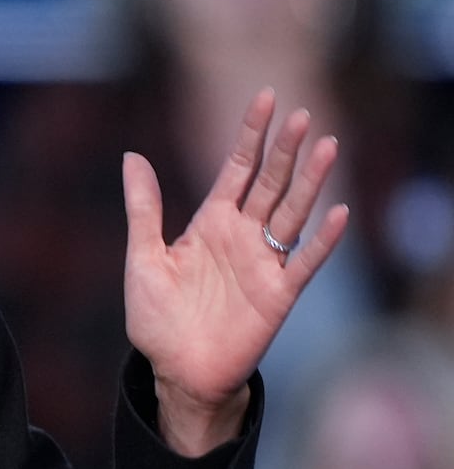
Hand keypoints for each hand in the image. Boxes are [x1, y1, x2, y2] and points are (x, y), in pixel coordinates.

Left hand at [122, 89, 348, 455]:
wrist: (176, 370)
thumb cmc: (157, 318)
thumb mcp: (142, 257)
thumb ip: (144, 208)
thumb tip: (132, 156)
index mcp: (210, 222)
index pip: (236, 169)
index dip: (251, 135)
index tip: (267, 98)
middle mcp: (242, 236)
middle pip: (270, 184)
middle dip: (285, 150)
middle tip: (303, 115)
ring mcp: (263, 263)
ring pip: (292, 214)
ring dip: (310, 183)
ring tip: (327, 147)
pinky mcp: (278, 294)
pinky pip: (304, 263)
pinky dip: (322, 240)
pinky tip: (337, 213)